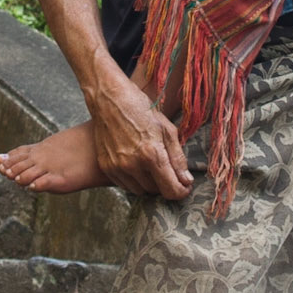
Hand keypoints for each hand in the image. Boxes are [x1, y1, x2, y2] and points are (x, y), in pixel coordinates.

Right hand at [86, 68, 192, 199]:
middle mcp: (133, 164)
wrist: (110, 99)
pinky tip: (137, 165)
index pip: (170, 190)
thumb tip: (186, 181)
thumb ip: (178, 158)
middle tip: (168, 171)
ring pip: (140, 191)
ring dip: (149, 184)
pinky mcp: (106, 167)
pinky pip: (125, 185)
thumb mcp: (167, 130)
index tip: (185, 188)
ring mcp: (117, 167)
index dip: (181, 192)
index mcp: (152, 154)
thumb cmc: (141, 109)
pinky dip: (134, 180)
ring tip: (152, 166)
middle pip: (156, 191)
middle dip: (165, 184)